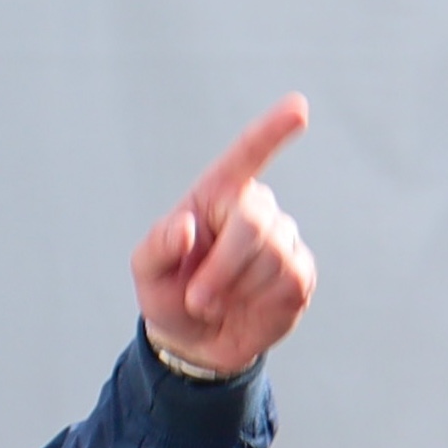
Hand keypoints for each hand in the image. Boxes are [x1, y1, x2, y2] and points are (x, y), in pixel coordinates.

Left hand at [131, 98, 317, 375]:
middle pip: (253, 224)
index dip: (273, 130)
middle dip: (222, 269)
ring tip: (217, 302)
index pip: (248, 154)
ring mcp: (283, 240)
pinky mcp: (301, 273)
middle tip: (198, 298)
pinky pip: (291, 282)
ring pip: (273, 258)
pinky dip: (261, 304)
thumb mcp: (147, 272)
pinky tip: (247, 307)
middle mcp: (255, 208)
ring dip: (237, 291)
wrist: (196, 340)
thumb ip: (158, 246)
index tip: (299, 108)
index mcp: (217, 194)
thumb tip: (186, 227)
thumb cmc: (169, 293)